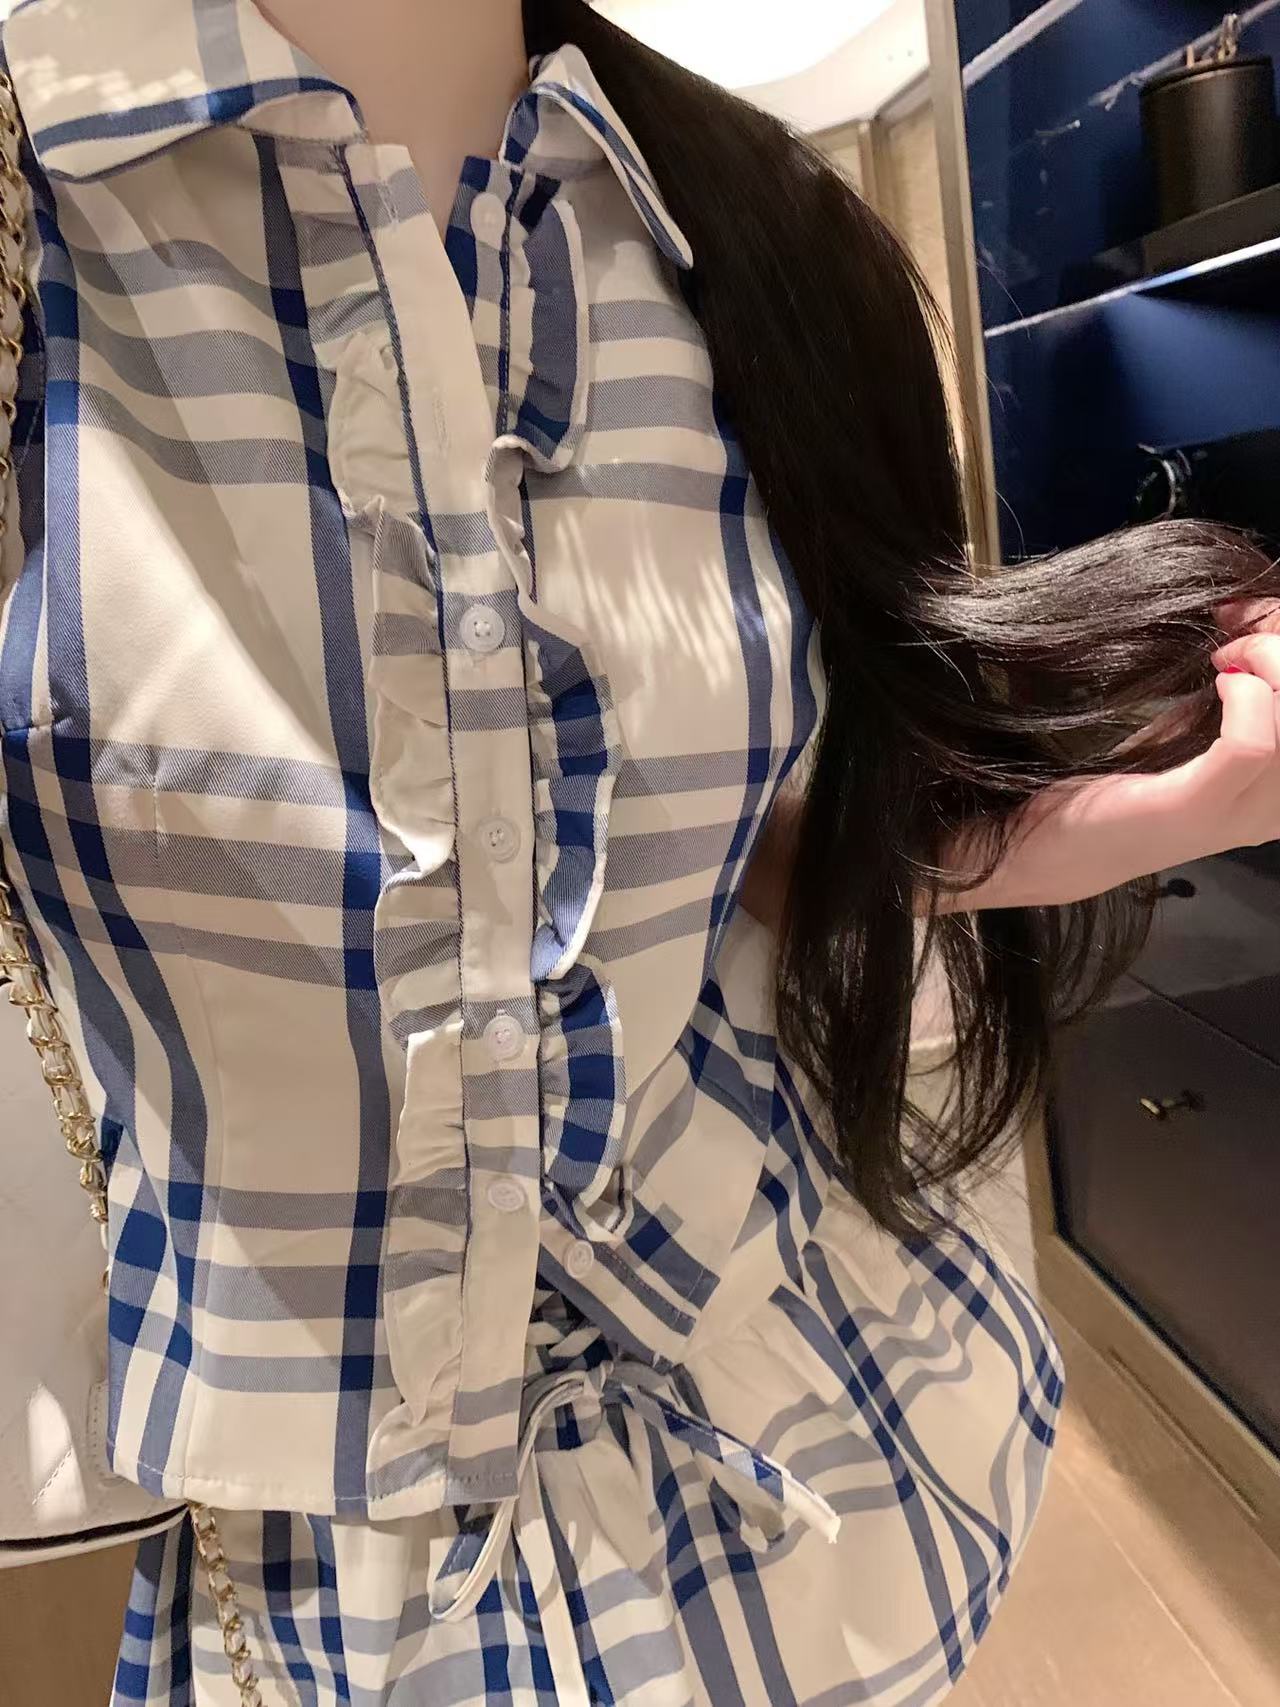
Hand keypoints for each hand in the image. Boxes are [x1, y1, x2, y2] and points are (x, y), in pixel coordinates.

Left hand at [955, 603, 1279, 911]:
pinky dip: (1245, 696)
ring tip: (1225, 652)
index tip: (1251, 620)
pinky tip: (1217, 681)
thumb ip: (1221, 708)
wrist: (1046, 853)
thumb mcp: (1183, 742)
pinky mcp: (1193, 809)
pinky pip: (1254, 745)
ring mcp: (1238, 815)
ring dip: (1272, 662)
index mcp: (1274, 794)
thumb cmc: (1113, 793)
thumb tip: (1240, 635)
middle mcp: (1272, 810)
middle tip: (1238, 627)